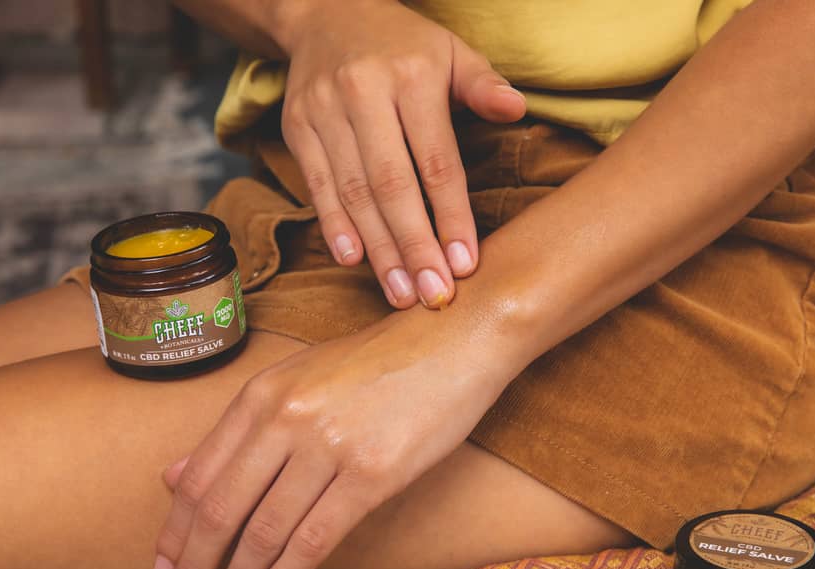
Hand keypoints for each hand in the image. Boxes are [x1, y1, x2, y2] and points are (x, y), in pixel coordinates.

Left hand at [152, 307, 520, 568]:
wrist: (451, 343)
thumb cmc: (375, 363)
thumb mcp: (296, 380)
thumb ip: (237, 429)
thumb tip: (172, 475)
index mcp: (261, 394)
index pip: (198, 478)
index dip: (174, 534)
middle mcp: (286, 418)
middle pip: (220, 510)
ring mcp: (329, 445)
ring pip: (263, 531)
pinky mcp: (372, 473)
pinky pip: (314, 538)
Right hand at [279, 0, 525, 308]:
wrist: (326, 12)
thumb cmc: (403, 44)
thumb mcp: (451, 51)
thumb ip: (483, 85)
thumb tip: (517, 109)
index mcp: (412, 77)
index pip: (436, 160)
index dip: (450, 216)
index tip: (464, 265)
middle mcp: (363, 93)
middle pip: (392, 184)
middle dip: (414, 246)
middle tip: (433, 295)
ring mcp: (323, 111)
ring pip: (353, 192)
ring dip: (378, 249)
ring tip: (400, 293)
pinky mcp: (297, 126)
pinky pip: (318, 185)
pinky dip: (334, 225)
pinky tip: (354, 260)